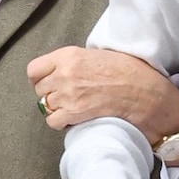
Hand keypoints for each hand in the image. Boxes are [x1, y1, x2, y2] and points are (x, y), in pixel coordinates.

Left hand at [27, 45, 178, 141]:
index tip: (47, 84)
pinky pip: (53, 121)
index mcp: (69, 55)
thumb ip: (75, 62)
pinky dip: (61, 123)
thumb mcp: (97, 55)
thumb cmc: (129, 72)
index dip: (39, 79)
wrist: (144, 90)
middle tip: (66, 98)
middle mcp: (65, 73)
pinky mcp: (74, 112)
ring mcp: (68, 93)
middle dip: (50, 95)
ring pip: (46, 106)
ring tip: (74, 108)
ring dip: (57, 109)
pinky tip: (74, 119)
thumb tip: (63, 71)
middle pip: (39, 90)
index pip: (34, 69)